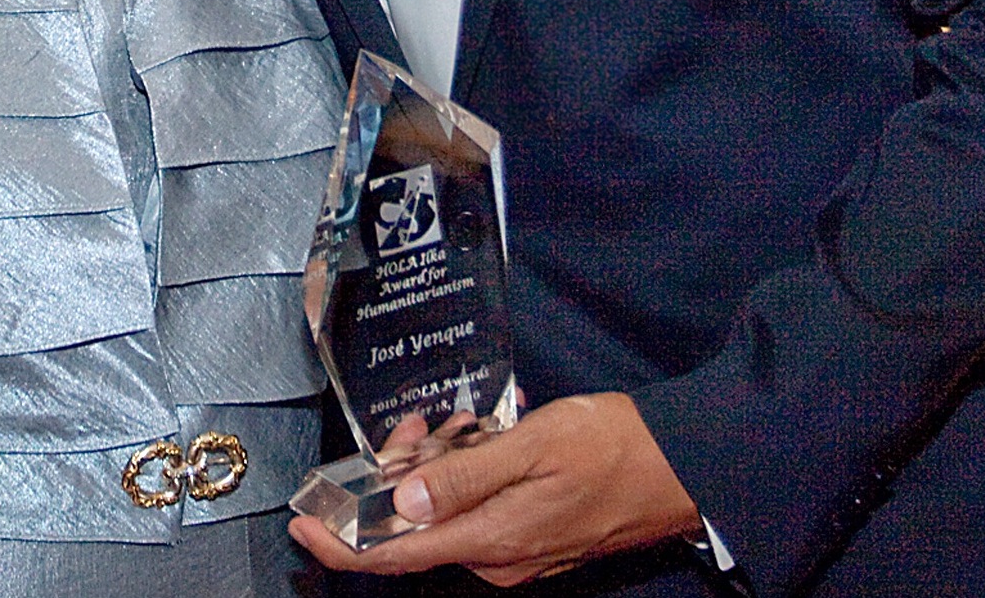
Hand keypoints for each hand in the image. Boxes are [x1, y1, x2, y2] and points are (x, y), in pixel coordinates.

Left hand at [289, 392, 701, 586]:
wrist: (682, 469)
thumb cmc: (614, 449)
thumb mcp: (534, 446)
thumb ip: (465, 475)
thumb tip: (403, 501)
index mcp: (491, 541)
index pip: (394, 557)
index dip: (341, 544)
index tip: (301, 526)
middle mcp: (498, 559)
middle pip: (418, 529)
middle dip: (398, 479)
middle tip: (411, 428)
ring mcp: (518, 554)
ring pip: (448, 516)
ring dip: (438, 470)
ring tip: (457, 424)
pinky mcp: (535, 539)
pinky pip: (478, 513)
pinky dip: (467, 477)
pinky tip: (484, 440)